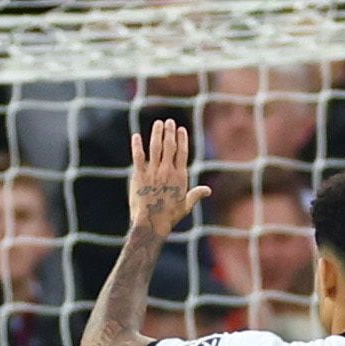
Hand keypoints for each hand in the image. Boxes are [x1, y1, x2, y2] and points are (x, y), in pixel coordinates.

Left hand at [126, 119, 209, 237]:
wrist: (152, 223)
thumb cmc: (169, 216)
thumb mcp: (185, 205)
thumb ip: (196, 194)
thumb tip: (208, 191)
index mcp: (179, 176)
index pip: (182, 152)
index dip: (181, 139)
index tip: (180, 129)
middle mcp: (167, 171)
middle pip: (169, 146)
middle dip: (170, 132)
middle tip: (169, 122)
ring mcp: (153, 172)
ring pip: (155, 147)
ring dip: (157, 133)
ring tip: (158, 124)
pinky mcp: (139, 175)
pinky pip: (138, 156)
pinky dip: (137, 145)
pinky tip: (136, 136)